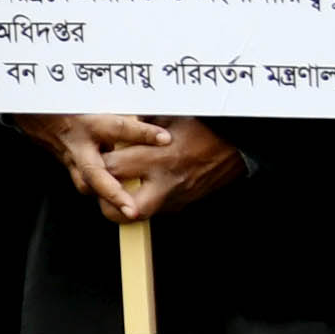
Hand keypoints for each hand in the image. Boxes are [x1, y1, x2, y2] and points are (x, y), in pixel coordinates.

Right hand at [12, 112, 173, 217]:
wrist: (30, 106)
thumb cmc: (62, 100)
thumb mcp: (88, 98)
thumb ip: (116, 108)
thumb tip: (147, 108)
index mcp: (86, 123)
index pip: (118, 128)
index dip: (142, 133)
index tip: (165, 139)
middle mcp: (78, 143)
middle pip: (95, 172)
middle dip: (114, 192)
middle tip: (131, 209)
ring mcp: (70, 156)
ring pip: (86, 183)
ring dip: (106, 197)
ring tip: (129, 210)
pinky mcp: (67, 164)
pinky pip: (84, 181)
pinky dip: (100, 189)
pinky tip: (117, 195)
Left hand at [96, 116, 240, 217]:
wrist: (239, 146)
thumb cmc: (203, 127)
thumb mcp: (168, 117)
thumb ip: (138, 125)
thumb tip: (112, 119)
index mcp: (157, 158)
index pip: (111, 170)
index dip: (97, 164)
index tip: (95, 154)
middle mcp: (163, 183)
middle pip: (116, 207)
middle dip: (101, 197)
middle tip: (98, 180)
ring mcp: (173, 198)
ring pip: (134, 216)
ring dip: (119, 206)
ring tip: (116, 186)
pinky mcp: (180, 205)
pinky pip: (154, 209)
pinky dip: (141, 199)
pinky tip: (140, 183)